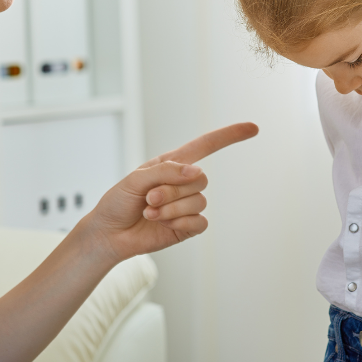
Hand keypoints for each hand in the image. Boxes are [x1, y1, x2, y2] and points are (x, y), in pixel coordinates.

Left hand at [87, 122, 257, 262]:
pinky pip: (200, 222)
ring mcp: (186, 206)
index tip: (253, 128)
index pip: (205, 146)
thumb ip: (166, 171)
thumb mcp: (136, 179)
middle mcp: (182, 183)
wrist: (109, 234)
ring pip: (199, 202)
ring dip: (171, 209)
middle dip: (172, 190)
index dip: (229, 136)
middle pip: (200, 179)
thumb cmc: (118, 201)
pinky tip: (163, 225)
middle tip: (149, 199)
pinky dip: (180, 223)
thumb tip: (197, 172)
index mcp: (171, 164)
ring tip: (150, 212)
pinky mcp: (186, 227)